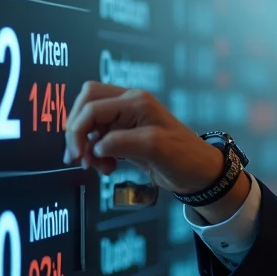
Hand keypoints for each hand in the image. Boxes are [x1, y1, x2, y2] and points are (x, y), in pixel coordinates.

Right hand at [63, 81, 223, 194]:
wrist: (200, 173)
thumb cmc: (185, 157)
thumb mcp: (153, 148)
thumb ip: (120, 143)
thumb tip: (95, 146)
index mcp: (136, 102)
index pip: (92, 107)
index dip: (78, 130)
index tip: (77, 155)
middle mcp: (129, 105)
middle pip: (86, 103)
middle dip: (76, 130)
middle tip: (77, 156)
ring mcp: (127, 119)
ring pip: (90, 120)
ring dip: (86, 143)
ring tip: (95, 165)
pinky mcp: (126, 135)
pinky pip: (99, 136)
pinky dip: (95, 152)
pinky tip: (105, 166)